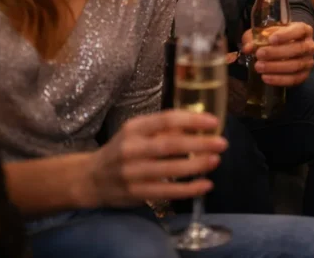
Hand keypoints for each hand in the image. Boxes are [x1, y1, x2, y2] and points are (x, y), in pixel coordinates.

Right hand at [84, 110, 227, 206]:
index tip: (214, 122)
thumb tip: (198, 126)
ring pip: (169, 170)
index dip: (192, 120)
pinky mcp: (135, 193)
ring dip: (196, 166)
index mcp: (134, 128)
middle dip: (199, 144)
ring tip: (216, 161)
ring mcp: (131, 173)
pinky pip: (166, 192)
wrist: (90, 179)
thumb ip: (163, 129)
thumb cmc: (122, 150)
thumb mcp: (137, 133)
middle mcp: (131, 149)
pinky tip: (205, 185)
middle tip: (222, 143)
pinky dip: (188, 190)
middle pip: (170, 145)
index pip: (166, 120)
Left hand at [241, 22, 313, 86]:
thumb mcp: (265, 33)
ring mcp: (308, 61)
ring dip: (276, 67)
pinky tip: (265, 77)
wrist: (286, 49)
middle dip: (277, 52)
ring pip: (296, 65)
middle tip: (259, 54)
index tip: (271, 40)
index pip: (299, 30)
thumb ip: (254, 38)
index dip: (286, 35)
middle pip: (297, 49)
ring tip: (259, 67)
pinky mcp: (304, 75)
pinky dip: (279, 79)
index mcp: (303, 30)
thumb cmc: (276, 38)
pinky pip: (294, 79)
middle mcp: (310, 45)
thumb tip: (247, 48)